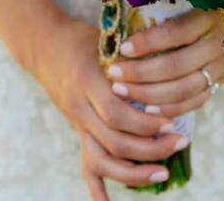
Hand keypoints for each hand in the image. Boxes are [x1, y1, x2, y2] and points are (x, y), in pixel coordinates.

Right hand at [28, 13, 189, 200]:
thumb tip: (169, 68)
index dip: (145, 123)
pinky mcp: (76, 129)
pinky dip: (96, 188)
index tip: (171, 123)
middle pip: (114, 141)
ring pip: (101, 160)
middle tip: (179, 143)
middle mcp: (80, 107)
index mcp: (89, 82)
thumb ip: (131, 58)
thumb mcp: (106, 41)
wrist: (44, 45)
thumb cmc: (81, 37)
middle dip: (150, 148)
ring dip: (133, 172)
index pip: (117, 114)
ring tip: (162, 172)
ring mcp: (76, 121)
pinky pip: (84, 164)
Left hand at [106, 9, 223, 117]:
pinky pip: (197, 100)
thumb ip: (178, 4)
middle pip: (176, 67)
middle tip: (113, 74)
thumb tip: (133, 14)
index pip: (176, 33)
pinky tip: (148, 109)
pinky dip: (171, 108)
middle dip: (141, 75)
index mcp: (214, 16)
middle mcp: (221, 43)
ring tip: (122, 92)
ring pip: (184, 89)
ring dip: (150, 95)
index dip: (147, 43)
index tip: (122, 48)